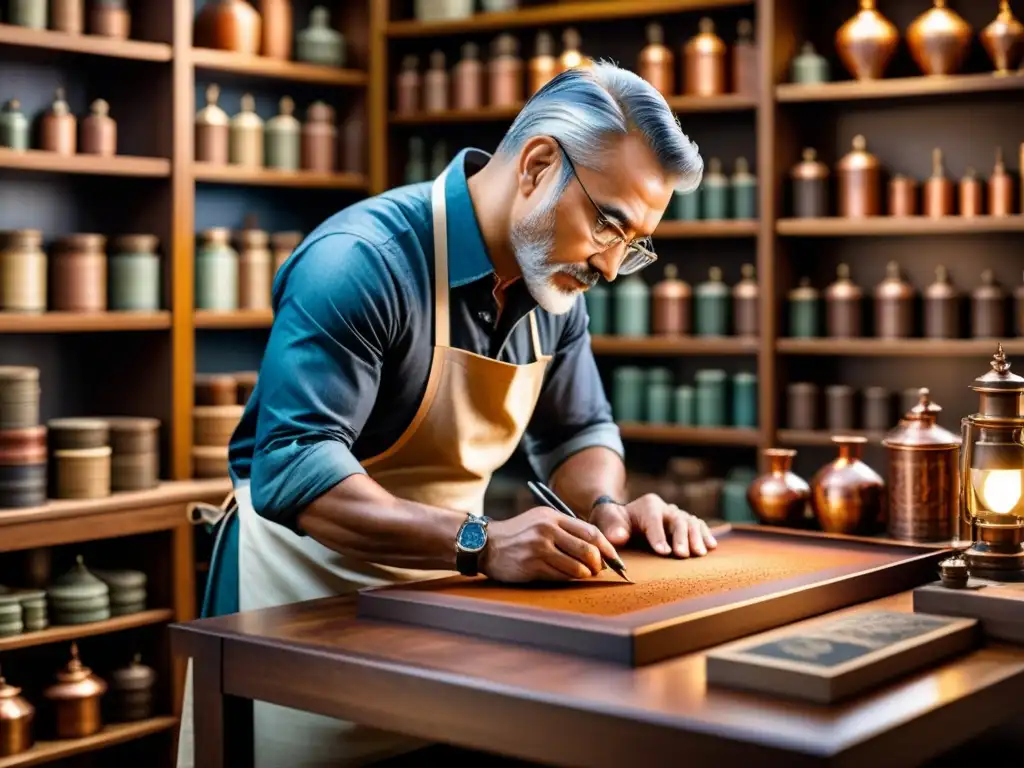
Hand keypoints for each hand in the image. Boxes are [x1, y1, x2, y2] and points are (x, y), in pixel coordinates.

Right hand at [480, 507, 621, 582]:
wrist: (486, 544)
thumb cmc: (519, 534)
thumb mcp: (541, 521)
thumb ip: (567, 529)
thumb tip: (598, 548)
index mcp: (553, 517)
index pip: (591, 532)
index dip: (607, 548)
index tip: (615, 559)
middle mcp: (547, 530)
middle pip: (588, 550)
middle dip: (599, 564)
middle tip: (599, 570)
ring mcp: (539, 548)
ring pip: (577, 567)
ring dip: (585, 575)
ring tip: (584, 574)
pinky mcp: (532, 566)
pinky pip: (561, 577)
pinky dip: (569, 579)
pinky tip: (567, 577)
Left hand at [591, 494, 717, 557]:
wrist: (623, 517)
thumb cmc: (614, 521)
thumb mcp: (607, 519)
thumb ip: (612, 527)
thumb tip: (619, 538)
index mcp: (648, 505)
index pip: (654, 519)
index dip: (658, 535)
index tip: (663, 552)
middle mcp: (666, 508)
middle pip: (677, 520)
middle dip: (681, 537)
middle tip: (682, 555)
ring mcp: (677, 515)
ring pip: (691, 522)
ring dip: (696, 537)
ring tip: (699, 553)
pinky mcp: (684, 523)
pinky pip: (698, 526)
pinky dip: (705, 534)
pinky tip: (711, 546)